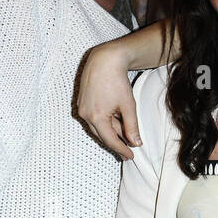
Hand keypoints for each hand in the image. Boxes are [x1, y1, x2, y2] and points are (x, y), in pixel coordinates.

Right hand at [74, 42, 139, 159]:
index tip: (131, 157)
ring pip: (98, 127)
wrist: (104, 61)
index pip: (110, 140)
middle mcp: (85, 115)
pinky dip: (105, 123)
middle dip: (116, 144)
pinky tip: (116, 125)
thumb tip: (136, 143)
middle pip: (102, 135)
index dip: (122, 150)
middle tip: (128, 153)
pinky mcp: (82, 103)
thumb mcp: (128, 105)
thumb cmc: (116, 81)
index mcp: (96, 117)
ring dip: (111, 133)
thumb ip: (131, 126)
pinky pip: (94, 119)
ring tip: (124, 140)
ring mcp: (82, 109)